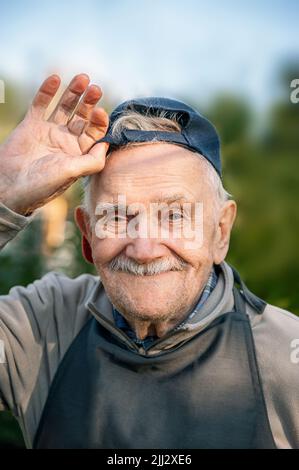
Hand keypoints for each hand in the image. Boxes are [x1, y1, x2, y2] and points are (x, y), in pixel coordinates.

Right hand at [0, 73, 108, 214]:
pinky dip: (48, 91)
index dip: (100, 120)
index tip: (100, 112)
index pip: (95, 131)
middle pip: (83, 116)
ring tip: (82, 78)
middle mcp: (67, 140)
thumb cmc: (43, 184)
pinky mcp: (31, 124)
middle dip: (90, 102)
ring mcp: (49, 131)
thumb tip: (107, 144)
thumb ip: (93, 160)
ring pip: (65, 107)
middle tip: (96, 89)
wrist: (11, 186)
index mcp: (80, 153)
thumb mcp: (73, 173)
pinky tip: (55, 79)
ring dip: (73, 92)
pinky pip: (41, 104)